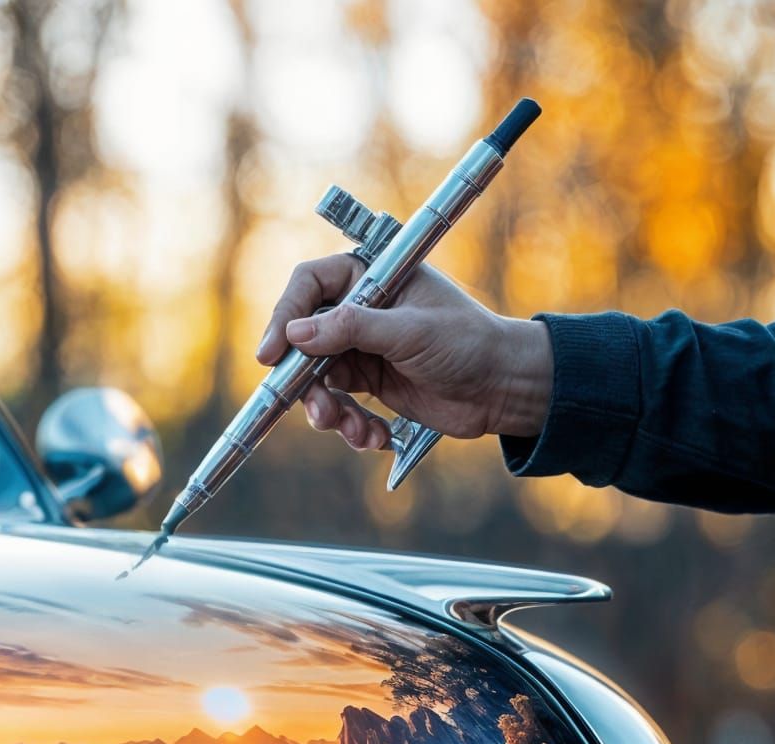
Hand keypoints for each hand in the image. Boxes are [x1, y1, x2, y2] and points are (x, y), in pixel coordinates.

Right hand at [255, 253, 553, 450]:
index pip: (311, 284)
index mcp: (373, 276)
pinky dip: (349, 425)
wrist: (502, 388)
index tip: (272, 353)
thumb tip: (296, 333)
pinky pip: (337, 405)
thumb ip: (352, 328)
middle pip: (303, 338)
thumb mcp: (410, 332)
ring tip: (352, 429)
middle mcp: (361, 308)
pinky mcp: (368, 382)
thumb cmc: (468, 344)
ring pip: (315, 378)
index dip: (286, 315)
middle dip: (306, 380)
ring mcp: (362, 346)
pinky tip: (374, 436)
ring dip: (327, 410)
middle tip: (317, 410)